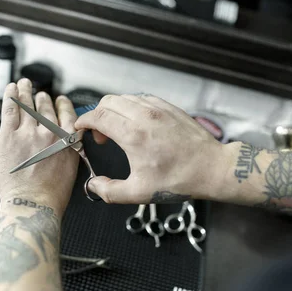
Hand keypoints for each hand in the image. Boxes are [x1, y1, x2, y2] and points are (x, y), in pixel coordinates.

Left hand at [0, 79, 78, 216]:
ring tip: (24, 84)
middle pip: (46, 107)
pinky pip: (10, 108)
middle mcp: (50, 133)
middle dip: (42, 99)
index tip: (60, 101)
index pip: (67, 114)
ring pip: (27, 104)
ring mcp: (29, 132)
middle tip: (39, 94)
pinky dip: (10, 96)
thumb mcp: (70, 170)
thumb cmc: (51, 195)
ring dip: (26, 92)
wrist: (33, 204)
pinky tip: (10, 89)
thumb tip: (61, 143)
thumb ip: (67, 150)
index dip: (62, 104)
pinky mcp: (9, 135)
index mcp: (67, 141)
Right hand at [75, 94, 232, 203]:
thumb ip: (110, 191)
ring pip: (124, 98)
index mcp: (133, 135)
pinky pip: (141, 99)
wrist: (211, 168)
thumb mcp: (139, 193)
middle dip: (96, 115)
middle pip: (107, 102)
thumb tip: (93, 186)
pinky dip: (131, 107)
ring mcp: (157, 108)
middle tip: (100, 135)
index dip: (83, 122)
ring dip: (114, 110)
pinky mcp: (168, 107)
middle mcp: (143, 116)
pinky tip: (136, 124)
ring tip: (118, 131)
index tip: (80, 130)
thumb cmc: (178, 180)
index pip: (97, 116)